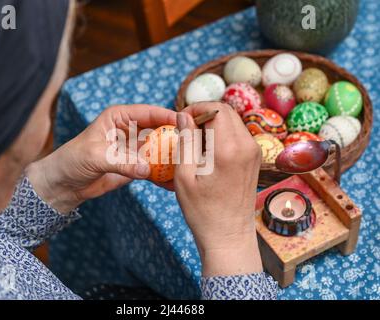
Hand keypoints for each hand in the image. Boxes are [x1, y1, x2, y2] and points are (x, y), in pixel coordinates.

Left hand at [27, 104, 175, 212]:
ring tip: (189, 166)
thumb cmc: (72, 161)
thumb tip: (146, 168)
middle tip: (193, 146)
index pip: (148, 113)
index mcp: (119, 117)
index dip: (167, 116)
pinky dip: (163, 176)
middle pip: (159, 131)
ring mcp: (134, 149)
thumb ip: (122, 161)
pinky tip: (174, 183)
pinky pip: (153, 169)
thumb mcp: (95, 156)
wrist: (63, 185)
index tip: (185, 122)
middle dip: (175, 138)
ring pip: (159, 151)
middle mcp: (130, 130)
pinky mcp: (135, 167)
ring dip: (172, 158)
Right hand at [174, 102, 262, 276]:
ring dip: (213, 124)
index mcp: (229, 150)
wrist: (229, 236)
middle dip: (204, 114)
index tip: (181, 121)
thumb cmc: (202, 211)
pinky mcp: (255, 159)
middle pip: (226, 112)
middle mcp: (247, 147)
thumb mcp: (184, 177)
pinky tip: (208, 153)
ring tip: (195, 144)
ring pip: (233, 122)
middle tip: (186, 131)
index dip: (196, 109)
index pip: (216, 109)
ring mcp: (254, 153)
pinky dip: (221, 135)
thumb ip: (186, 142)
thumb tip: (185, 116)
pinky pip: (237, 135)